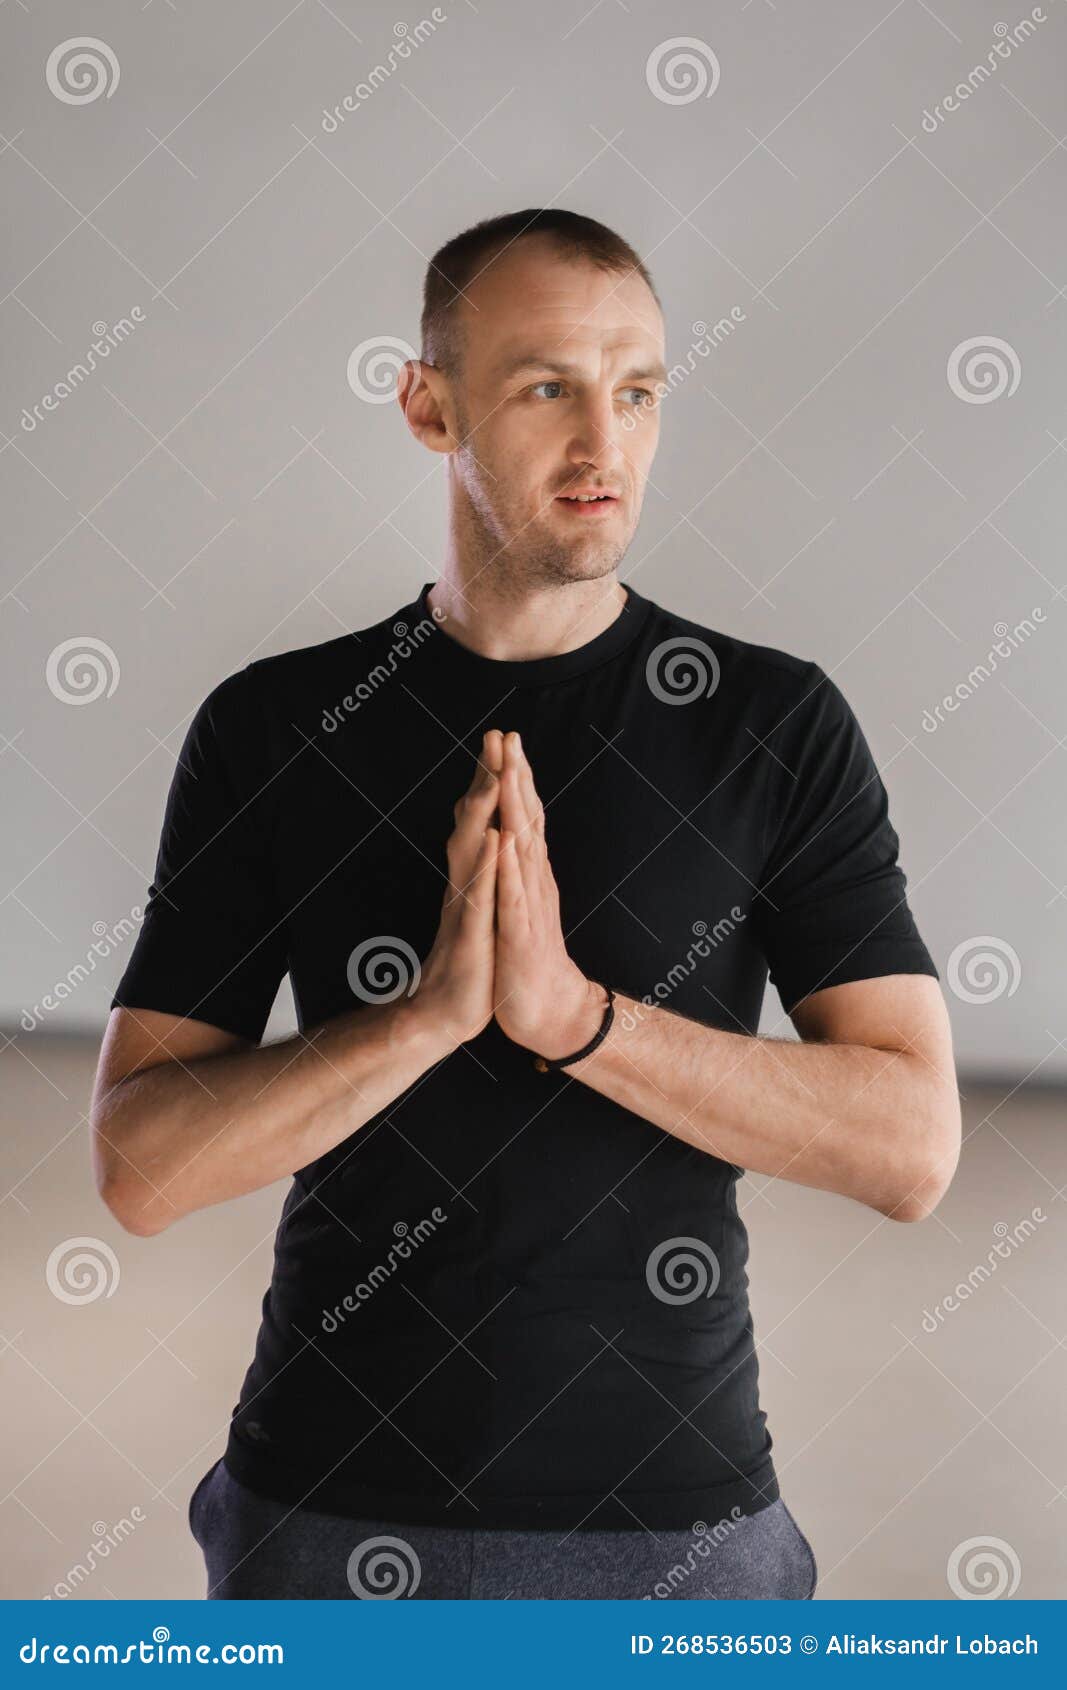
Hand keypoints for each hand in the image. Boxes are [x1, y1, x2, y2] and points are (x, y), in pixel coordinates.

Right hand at [410, 730, 501, 1048]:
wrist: (444, 1015)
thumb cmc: (466, 965)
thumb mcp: (476, 913)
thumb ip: (474, 876)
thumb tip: (479, 842)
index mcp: (471, 877)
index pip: (481, 820)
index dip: (491, 780)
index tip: (502, 742)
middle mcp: (464, 884)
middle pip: (472, 822)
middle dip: (485, 777)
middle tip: (495, 735)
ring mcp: (464, 907)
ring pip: (472, 849)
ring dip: (482, 811)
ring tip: (493, 774)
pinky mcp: (469, 933)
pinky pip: (478, 893)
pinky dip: (485, 864)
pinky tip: (493, 839)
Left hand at [493, 730, 605, 1059]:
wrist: (547, 1012)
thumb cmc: (526, 958)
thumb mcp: (517, 906)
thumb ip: (518, 871)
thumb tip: (513, 836)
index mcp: (528, 874)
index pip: (523, 817)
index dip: (515, 777)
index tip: (505, 739)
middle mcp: (533, 882)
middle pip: (526, 820)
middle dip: (517, 776)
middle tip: (509, 734)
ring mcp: (527, 905)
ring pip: (522, 848)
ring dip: (516, 809)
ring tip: (510, 771)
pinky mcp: (519, 932)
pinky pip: (513, 894)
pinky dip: (508, 866)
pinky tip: (504, 840)